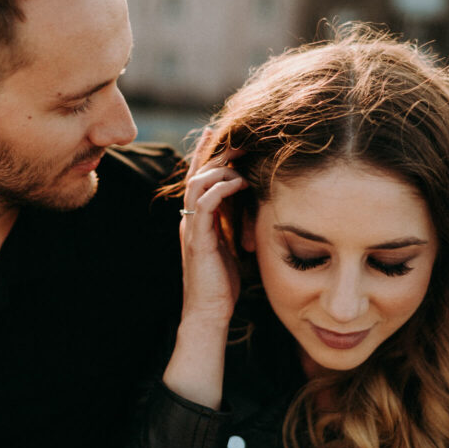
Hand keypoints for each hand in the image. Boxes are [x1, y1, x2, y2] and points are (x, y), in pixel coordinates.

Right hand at [162, 132, 247, 408]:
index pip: (200, 178)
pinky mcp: (197, 238)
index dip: (208, 154)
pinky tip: (240, 182)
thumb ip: (236, 226)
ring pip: (198, 183)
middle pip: (197, 173)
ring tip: (241, 157)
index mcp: (197, 219)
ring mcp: (191, 227)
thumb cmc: (223, 285)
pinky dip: (221, 188)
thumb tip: (258, 208)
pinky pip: (204, 203)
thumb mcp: (232, 246)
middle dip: (216, 153)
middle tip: (239, 138)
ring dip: (220, 167)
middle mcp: (190, 219)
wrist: (208, 314)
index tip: (221, 133)